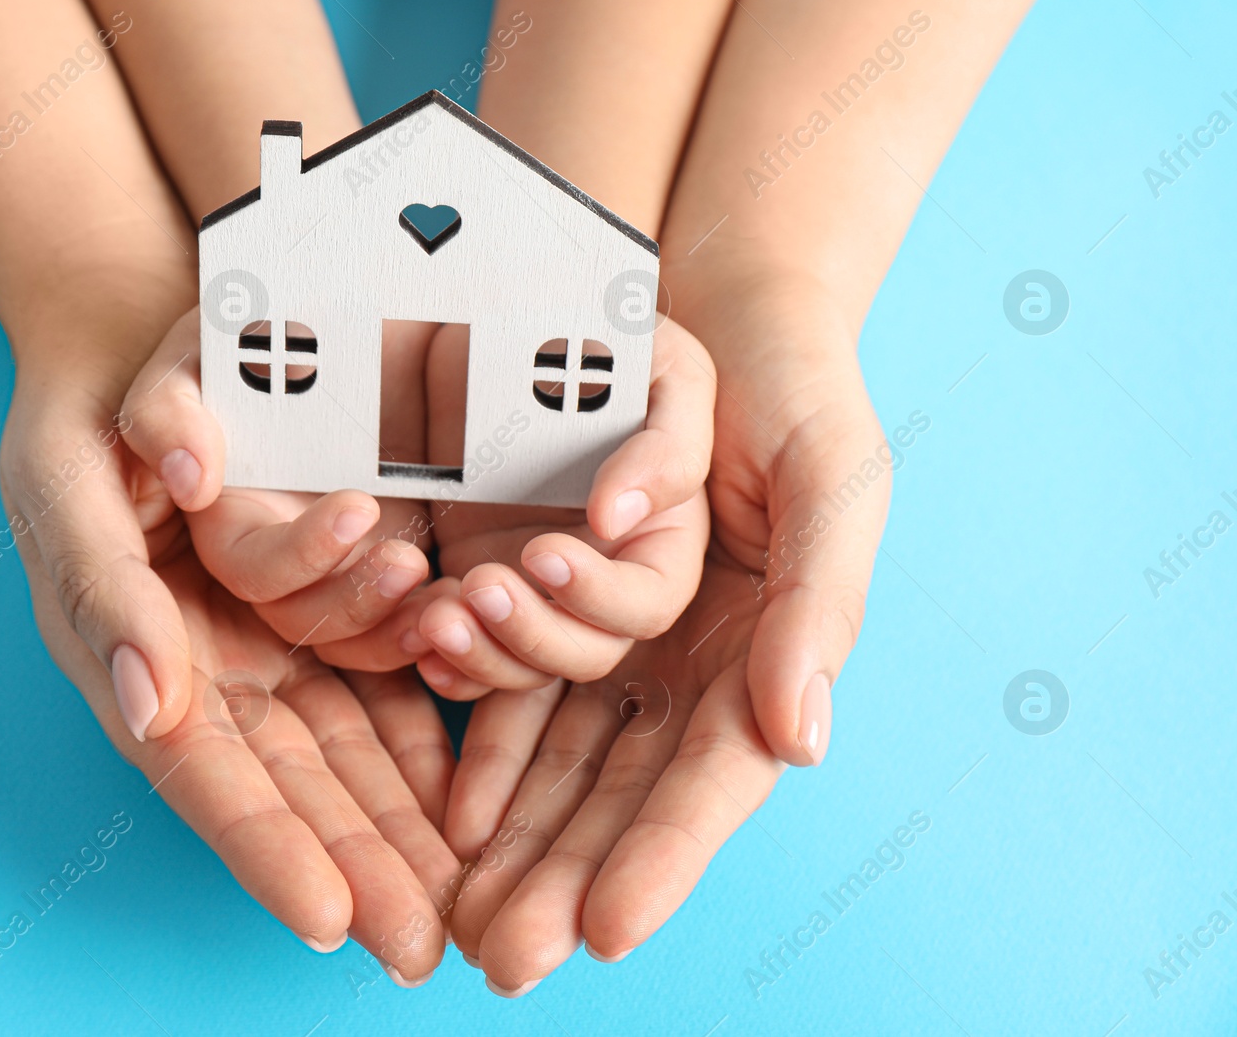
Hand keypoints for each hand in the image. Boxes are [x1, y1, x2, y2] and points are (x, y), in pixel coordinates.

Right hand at [0, 323, 458, 980]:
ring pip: (349, 750)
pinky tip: (470, 797)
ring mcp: (271, 648)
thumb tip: (156, 704)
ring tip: (468, 896)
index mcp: (137, 662)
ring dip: (403, 824)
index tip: (327, 920)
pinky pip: (383, 686)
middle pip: (292, 786)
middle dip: (356, 867)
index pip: (206, 773)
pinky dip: (425, 739)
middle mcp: (210, 674)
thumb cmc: (85, 420)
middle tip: (424, 947)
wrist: (137, 351)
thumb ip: (104, 590)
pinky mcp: (326, 612)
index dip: (263, 847)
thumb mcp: (70, 487)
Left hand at [409, 318, 715, 698]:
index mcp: (663, 538)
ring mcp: (539, 593)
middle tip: (479, 585)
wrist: (529, 323)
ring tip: (435, 615)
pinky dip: (445, 661)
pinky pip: (469, 654)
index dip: (599, 596)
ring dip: (480, 654)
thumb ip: (665, 448)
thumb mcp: (666, 371)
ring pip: (523, 667)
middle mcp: (605, 579)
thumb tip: (616, 521)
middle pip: (585, 651)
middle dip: (531, 633)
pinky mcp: (480, 587)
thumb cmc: (617, 343)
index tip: (542, 552)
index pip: (646, 602)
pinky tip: (415, 630)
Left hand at [442, 279, 891, 985]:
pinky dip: (474, 739)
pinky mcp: (543, 594)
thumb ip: (816, 611)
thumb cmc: (795, 394)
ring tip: (459, 884)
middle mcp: (685, 670)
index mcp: (763, 662)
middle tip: (503, 960)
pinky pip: (505, 687)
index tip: (605, 930)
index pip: (710, 783)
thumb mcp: (834, 485)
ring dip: (510, 824)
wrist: (710, 317)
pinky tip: (444, 806)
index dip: (662, 858)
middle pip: (618, 797)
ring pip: (553, 756)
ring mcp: (611, 639)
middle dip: (563, 880)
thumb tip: (802, 742)